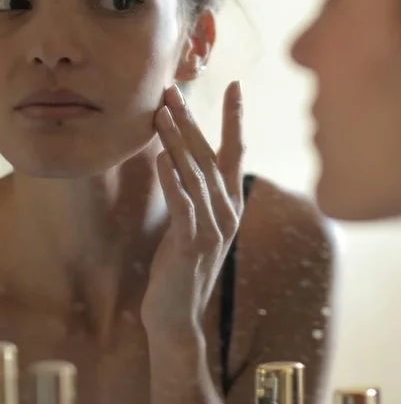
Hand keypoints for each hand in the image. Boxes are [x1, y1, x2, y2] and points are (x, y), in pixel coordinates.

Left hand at [141, 81, 243, 344]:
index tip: (235, 84)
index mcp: (230, 203)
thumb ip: (195, 192)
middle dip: (191, 119)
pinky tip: (161, 158)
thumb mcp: (193, 223)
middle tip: (174, 89)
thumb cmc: (180, 268)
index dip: (234, 117)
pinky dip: (172, 180)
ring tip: (161, 113)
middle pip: (209, 154)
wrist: (177, 318)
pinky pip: (182, 204)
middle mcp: (227, 210)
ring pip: (194, 173)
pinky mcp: (192, 243)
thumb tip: (179, 156)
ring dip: (176, 140)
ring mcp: (213, 227)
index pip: (235, 150)